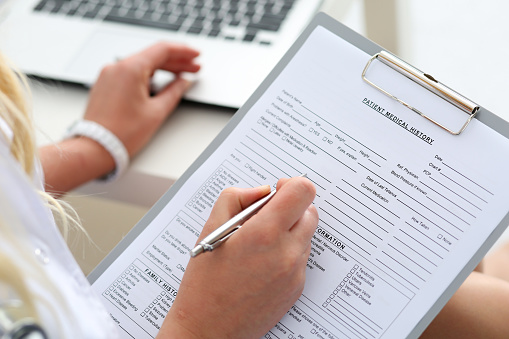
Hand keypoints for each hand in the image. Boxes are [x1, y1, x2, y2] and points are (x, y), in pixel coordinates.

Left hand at [83, 42, 199, 157]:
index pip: (163, 50)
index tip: (196, 55)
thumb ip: (174, 92)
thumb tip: (183, 83)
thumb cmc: (120, 134)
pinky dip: (148, 75)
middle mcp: (117, 67)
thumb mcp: (156, 112)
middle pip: (153, 56)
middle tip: (194, 68)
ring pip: (142, 64)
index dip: (184, 52)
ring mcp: (109, 75)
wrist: (94, 148)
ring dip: (163, 68)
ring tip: (181, 76)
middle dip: (176, 61)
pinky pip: (131, 73)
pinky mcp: (106, 84)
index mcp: (130, 69)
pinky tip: (160, 82)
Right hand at [159, 176, 317, 338]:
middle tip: (264, 218)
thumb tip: (262, 191)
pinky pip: (301, 258)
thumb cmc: (204, 282)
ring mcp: (295, 273)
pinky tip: (261, 264)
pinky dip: (287, 252)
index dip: (291, 185)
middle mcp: (287, 253)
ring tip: (258, 245)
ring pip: (306, 235)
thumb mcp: (211, 228)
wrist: (208, 330)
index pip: (302, 191)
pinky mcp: (297, 289)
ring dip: (289, 231)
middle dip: (290, 208)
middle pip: (310, 212)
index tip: (277, 191)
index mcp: (264, 233)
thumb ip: (237, 197)